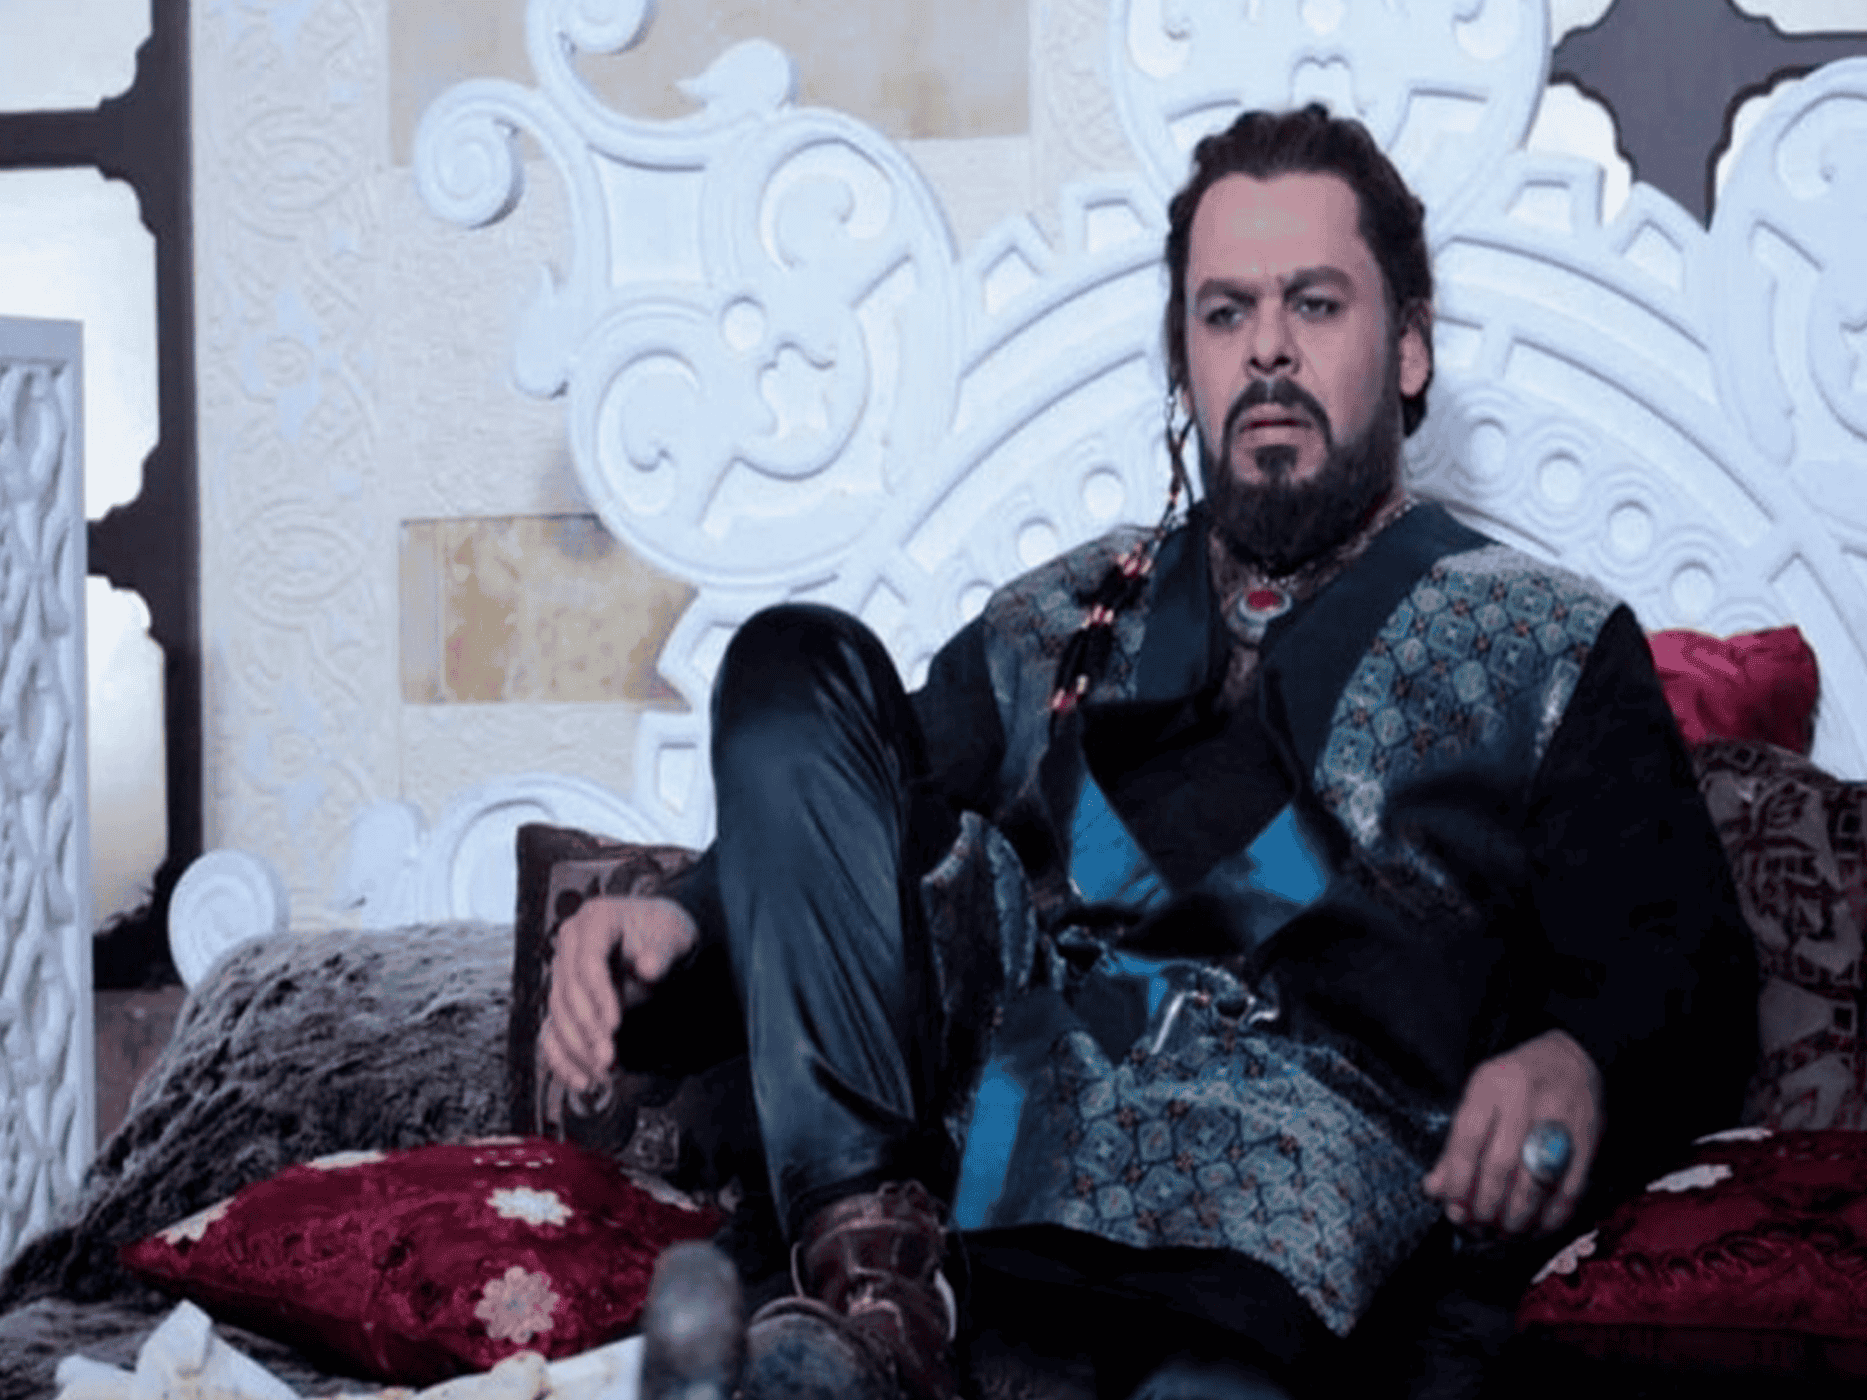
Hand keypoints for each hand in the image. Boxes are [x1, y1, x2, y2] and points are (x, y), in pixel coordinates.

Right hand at [539, 895, 698, 1094]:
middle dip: (587, 1030)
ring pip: (558, 1015)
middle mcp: (571, 943)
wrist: (661, 939)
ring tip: (604, 1072)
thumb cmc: (667, 933)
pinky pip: (553, 1031)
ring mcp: (563, 971)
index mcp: (595, 920)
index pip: (587, 962)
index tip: (615, 1025)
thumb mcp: (673, 937)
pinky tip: (582, 1080)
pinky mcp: (564, 999)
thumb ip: (662, 953)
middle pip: (568, 991)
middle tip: (609, 1059)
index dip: (598, 995)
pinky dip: (563, 1058)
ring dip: (578, 1049)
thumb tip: (648, 969)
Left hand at [1420, 1028, 1602, 1236]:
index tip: (1452, 1207)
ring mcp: (1561, 1120)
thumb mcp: (1479, 1097)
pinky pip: (1569, 1190)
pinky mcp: (1589, 1141)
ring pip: (1535, 1182)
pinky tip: (1534, 1229)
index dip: (1458, 1180)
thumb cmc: (1516, 1083)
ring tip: (1502, 1233)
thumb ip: (1456, 1144)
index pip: (1468, 1138)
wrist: (1573, 1059)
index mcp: (1492, 1085)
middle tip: (1476, 1227)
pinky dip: (1550, 1218)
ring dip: (1516, 1218)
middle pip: (1502, 1164)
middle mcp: (1526, 1099)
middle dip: (1486, 1205)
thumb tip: (1436, 1189)